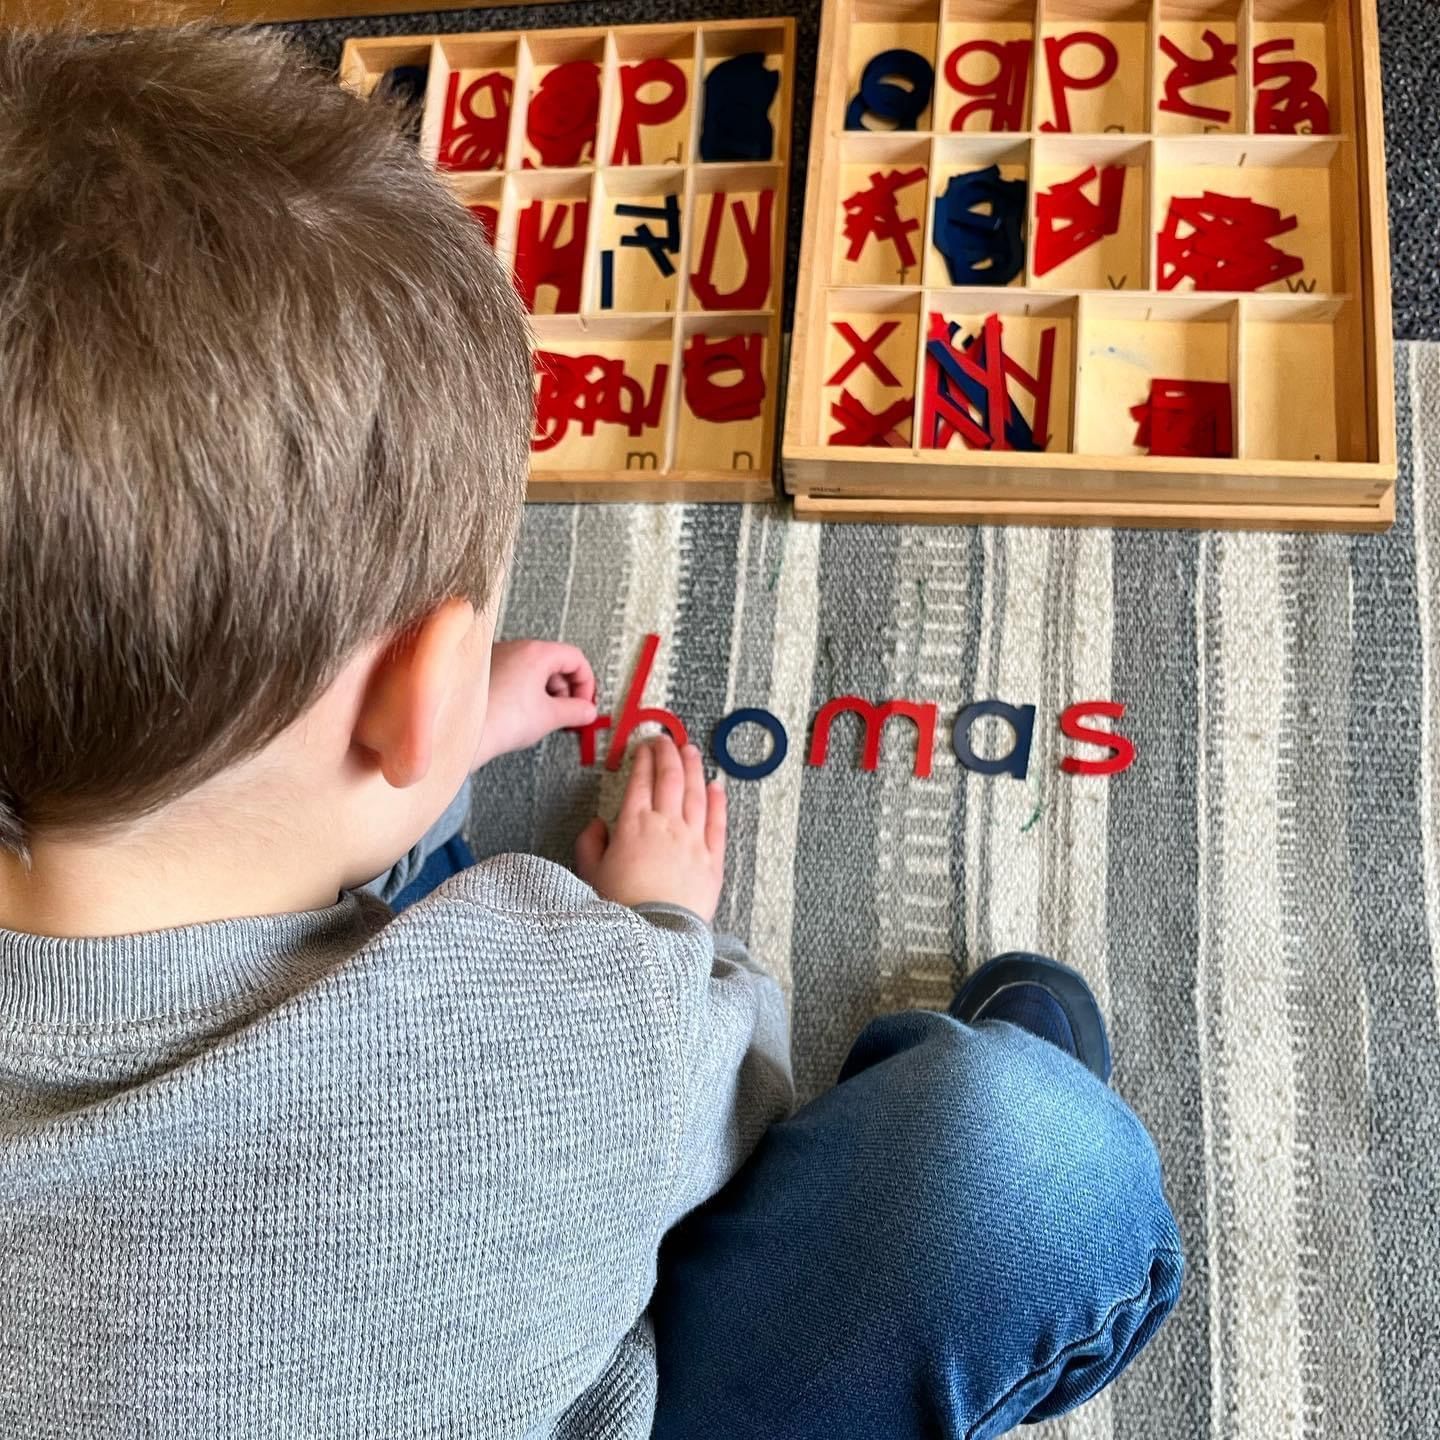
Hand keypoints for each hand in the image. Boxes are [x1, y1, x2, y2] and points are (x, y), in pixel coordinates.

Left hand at [475, 640, 597, 766]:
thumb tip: (587, 711)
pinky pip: (511, 675)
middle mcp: (514, 648)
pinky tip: (519, 714)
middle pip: (554, 662)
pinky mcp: (481, 672)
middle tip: (567, 713)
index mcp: (536, 652)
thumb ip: (576, 711)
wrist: (461, 732)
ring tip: (542, 717)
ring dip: (544, 692)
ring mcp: (495, 657)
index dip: (586, 682)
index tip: (584, 703)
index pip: (575, 658)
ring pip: (532, 669)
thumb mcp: (549, 717)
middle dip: (565, 689)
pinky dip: (523, 691)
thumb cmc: (501, 720)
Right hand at [574, 737, 726, 922]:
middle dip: (669, 754)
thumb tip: (598, 824)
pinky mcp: (712, 860)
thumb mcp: (590, 874)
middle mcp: (666, 825)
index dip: (644, 759)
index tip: (645, 747)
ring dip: (694, 768)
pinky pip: (717, 823)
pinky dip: (718, 801)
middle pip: (670, 778)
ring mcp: (692, 840)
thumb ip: (590, 843)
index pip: (641, 781)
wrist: (652, 937)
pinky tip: (717, 786)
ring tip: (692, 752)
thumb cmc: (619, 908)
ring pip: (696, 793)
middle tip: (667, 740)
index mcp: (633, 825)